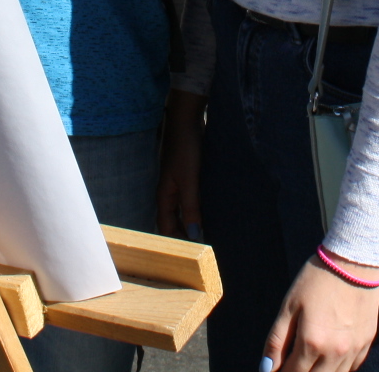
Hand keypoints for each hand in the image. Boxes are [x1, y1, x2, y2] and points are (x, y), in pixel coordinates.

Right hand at [156, 91, 204, 239]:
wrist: (187, 121)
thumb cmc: (185, 149)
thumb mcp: (189, 180)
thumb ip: (191, 207)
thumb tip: (195, 235)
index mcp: (165, 196)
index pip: (167, 228)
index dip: (177, 243)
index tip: (193, 257)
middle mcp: (170, 193)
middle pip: (175, 222)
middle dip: (186, 236)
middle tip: (204, 250)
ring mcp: (179, 185)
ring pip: (185, 212)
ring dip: (195, 223)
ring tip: (211, 236)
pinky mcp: (190, 177)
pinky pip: (193, 200)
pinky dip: (200, 209)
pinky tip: (213, 213)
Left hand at [265, 259, 378, 371]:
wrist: (353, 261)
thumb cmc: (316, 280)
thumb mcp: (289, 306)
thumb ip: (277, 341)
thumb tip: (267, 368)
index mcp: (312, 343)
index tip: (275, 370)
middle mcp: (335, 352)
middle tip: (290, 364)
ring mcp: (353, 349)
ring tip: (307, 362)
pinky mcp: (367, 342)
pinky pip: (351, 368)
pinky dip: (338, 368)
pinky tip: (328, 360)